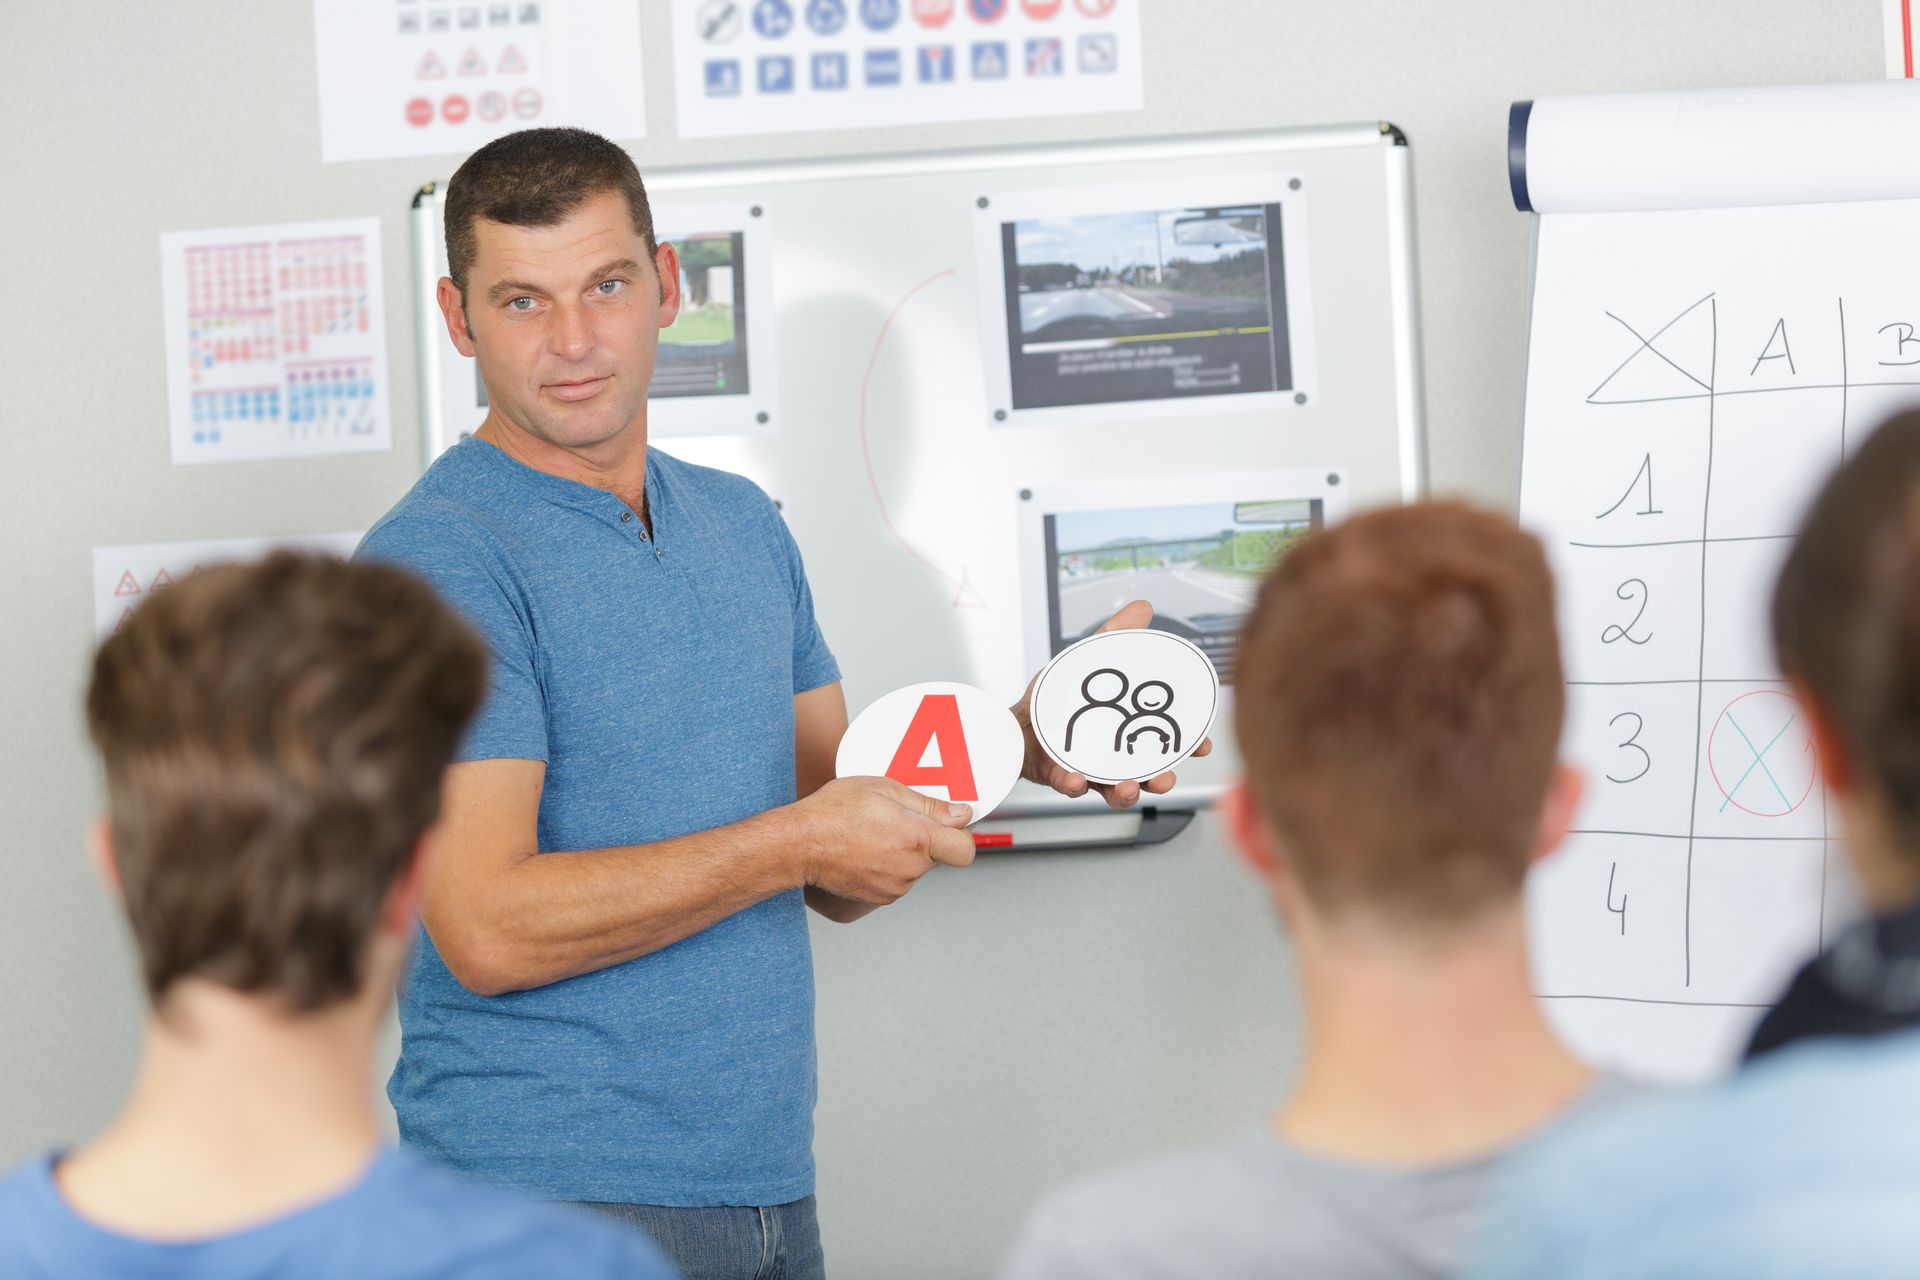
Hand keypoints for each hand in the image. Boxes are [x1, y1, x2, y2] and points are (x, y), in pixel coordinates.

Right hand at [792, 776, 975, 905]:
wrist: (797, 845)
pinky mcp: (879, 897)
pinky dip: (889, 866)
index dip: (961, 834)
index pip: (965, 849)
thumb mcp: (883, 789)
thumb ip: (928, 804)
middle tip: (898, 819)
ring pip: (916, 868)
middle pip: (939, 855)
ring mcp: (894, 887)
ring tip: (875, 833)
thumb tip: (960, 814)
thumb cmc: (833, 812)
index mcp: (916, 838)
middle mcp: (909, 868)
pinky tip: (866, 849)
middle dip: (927, 838)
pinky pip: (898, 880)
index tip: (951, 821)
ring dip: (906, 853)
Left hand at [1012, 599, 1213, 810]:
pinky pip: (1068, 784)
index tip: (1202, 746)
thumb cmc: (1053, 698)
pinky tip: (1076, 778)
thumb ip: (1115, 635)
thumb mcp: (1086, 659)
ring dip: (1126, 792)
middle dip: (1160, 780)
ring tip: (1129, 787)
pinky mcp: (1058, 775)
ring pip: (1113, 789)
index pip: (1164, 741)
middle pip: (1146, 775)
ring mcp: (1087, 769)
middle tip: (1165, 778)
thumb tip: (1144, 607)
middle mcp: (1111, 756)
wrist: (1011, 717)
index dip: (1187, 746)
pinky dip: (1074, 783)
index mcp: (1124, 730)